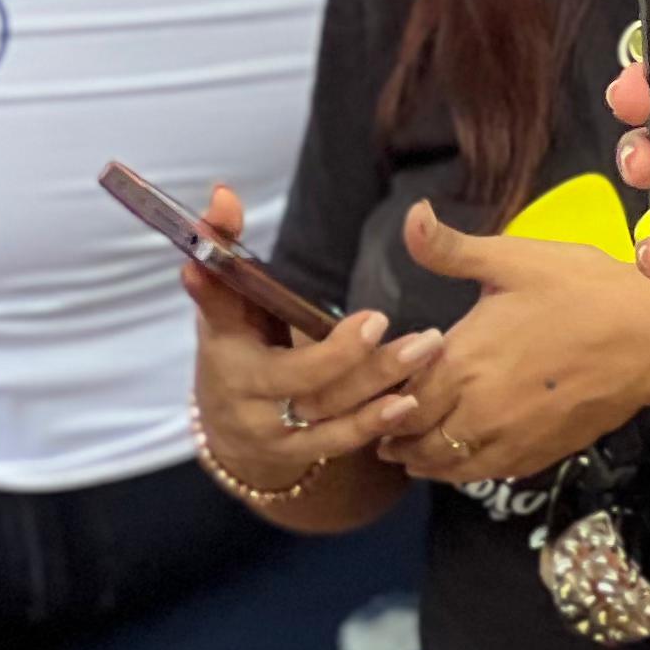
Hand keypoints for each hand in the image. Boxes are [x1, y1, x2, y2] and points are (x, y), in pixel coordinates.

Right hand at [182, 183, 440, 491]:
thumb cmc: (234, 341)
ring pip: (331, 416)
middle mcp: (250, 403)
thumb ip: (224, 246)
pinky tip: (410, 402)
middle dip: (355, 359)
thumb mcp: (226, 299)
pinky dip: (373, 424)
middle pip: (307, 385)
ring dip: (381, 387)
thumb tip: (223, 193)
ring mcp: (275, 437)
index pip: (265, 348)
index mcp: (230, 358)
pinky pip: (339, 442)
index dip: (322, 343)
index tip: (372, 317)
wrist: (227, 422)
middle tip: (404, 328)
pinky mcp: (300, 456)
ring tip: (426, 352)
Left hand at [374, 204, 649, 483]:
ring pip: (449, 466)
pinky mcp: (541, 453)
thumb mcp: (514, 259)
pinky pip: (488, 475)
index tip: (375, 393)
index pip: (400, 399)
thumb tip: (411, 217)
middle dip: (394, 435)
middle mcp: (478, 410)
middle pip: (417, 439)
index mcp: (464, 361)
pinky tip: (464, 460)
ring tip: (411, 453)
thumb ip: (452, 249)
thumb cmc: (584, 289)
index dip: (382, 399)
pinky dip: (466, 471)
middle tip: (381, 430)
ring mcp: (511, 438)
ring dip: (424, 460)